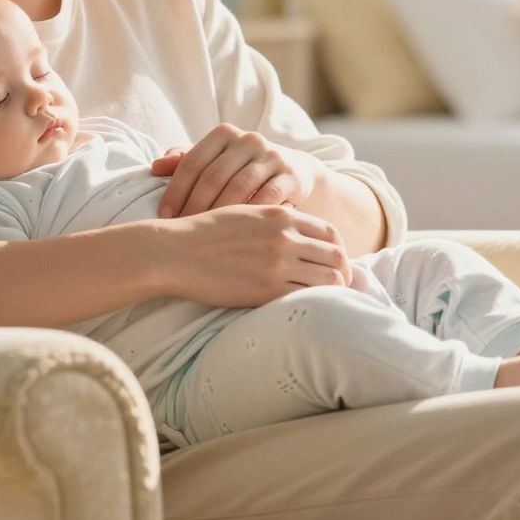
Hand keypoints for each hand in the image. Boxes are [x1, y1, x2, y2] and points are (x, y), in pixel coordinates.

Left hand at [151, 123, 327, 218]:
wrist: (296, 173)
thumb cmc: (244, 171)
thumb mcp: (217, 163)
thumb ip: (187, 161)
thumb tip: (154, 166)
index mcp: (224, 133)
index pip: (192, 162)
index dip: (175, 190)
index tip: (164, 216)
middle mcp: (249, 139)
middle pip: (213, 175)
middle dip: (194, 206)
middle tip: (182, 230)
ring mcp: (272, 156)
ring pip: (239, 187)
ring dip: (218, 214)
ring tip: (205, 236)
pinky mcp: (292, 175)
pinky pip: (267, 198)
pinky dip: (249, 216)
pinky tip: (237, 235)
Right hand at [155, 204, 350, 306]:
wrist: (176, 252)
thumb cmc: (205, 233)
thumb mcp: (245, 212)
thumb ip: (273, 218)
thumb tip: (295, 226)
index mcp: (281, 215)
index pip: (330, 232)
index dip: (338, 249)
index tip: (333, 261)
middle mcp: (285, 237)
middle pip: (337, 255)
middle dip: (343, 271)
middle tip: (339, 285)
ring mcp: (278, 264)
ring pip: (329, 278)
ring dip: (334, 289)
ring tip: (328, 299)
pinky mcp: (267, 290)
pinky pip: (308, 297)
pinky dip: (315, 302)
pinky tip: (308, 307)